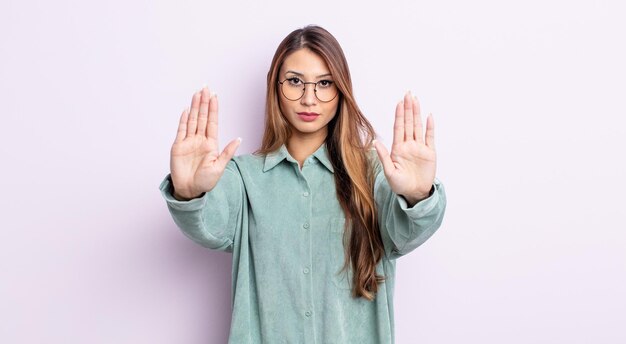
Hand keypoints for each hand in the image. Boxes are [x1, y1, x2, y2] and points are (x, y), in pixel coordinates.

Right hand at [170, 86, 240, 199]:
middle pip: (202, 117)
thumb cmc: (206, 182)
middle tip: (206, 88)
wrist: (190, 191)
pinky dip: (183, 120)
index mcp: (211, 144)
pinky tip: (186, 110)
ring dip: (194, 107)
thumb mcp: (220, 167)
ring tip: (197, 93)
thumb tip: (239, 138)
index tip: (215, 96)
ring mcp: (188, 142)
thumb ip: (228, 152)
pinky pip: (181, 130)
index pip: (212, 122)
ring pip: (192, 120)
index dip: (213, 109)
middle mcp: (200, 140)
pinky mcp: (178, 147)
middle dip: (204, 102)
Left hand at [373, 91, 436, 205]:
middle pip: (408, 123)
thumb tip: (375, 142)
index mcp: (398, 148)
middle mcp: (409, 145)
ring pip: (418, 127)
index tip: (399, 102)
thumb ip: (383, 156)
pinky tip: (429, 116)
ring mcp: (420, 148)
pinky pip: (430, 137)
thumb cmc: (400, 185)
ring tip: (416, 100)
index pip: (398, 128)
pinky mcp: (430, 153)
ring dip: (417, 113)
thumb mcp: (389, 172)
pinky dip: (430, 127)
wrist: (415, 194)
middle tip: (408, 94)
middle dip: (408, 109)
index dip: (399, 115)